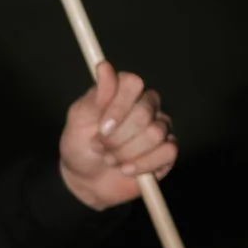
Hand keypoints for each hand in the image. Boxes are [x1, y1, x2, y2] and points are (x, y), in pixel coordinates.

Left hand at [58, 61, 176, 209]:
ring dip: (126, 153)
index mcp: (124, 92)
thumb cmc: (80, 145)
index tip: (102, 128)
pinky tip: (127, 169)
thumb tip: (104, 66)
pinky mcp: (167, 151)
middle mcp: (146, 105)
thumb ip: (96, 95)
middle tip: (100, 147)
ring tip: (110, 159)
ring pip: (155, 134)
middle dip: (118, 138)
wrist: (85, 180)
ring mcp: (159, 127)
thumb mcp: (79, 119)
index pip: (133, 83)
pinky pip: (168, 151)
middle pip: (144, 112)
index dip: (119, 107)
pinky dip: (144, 164)